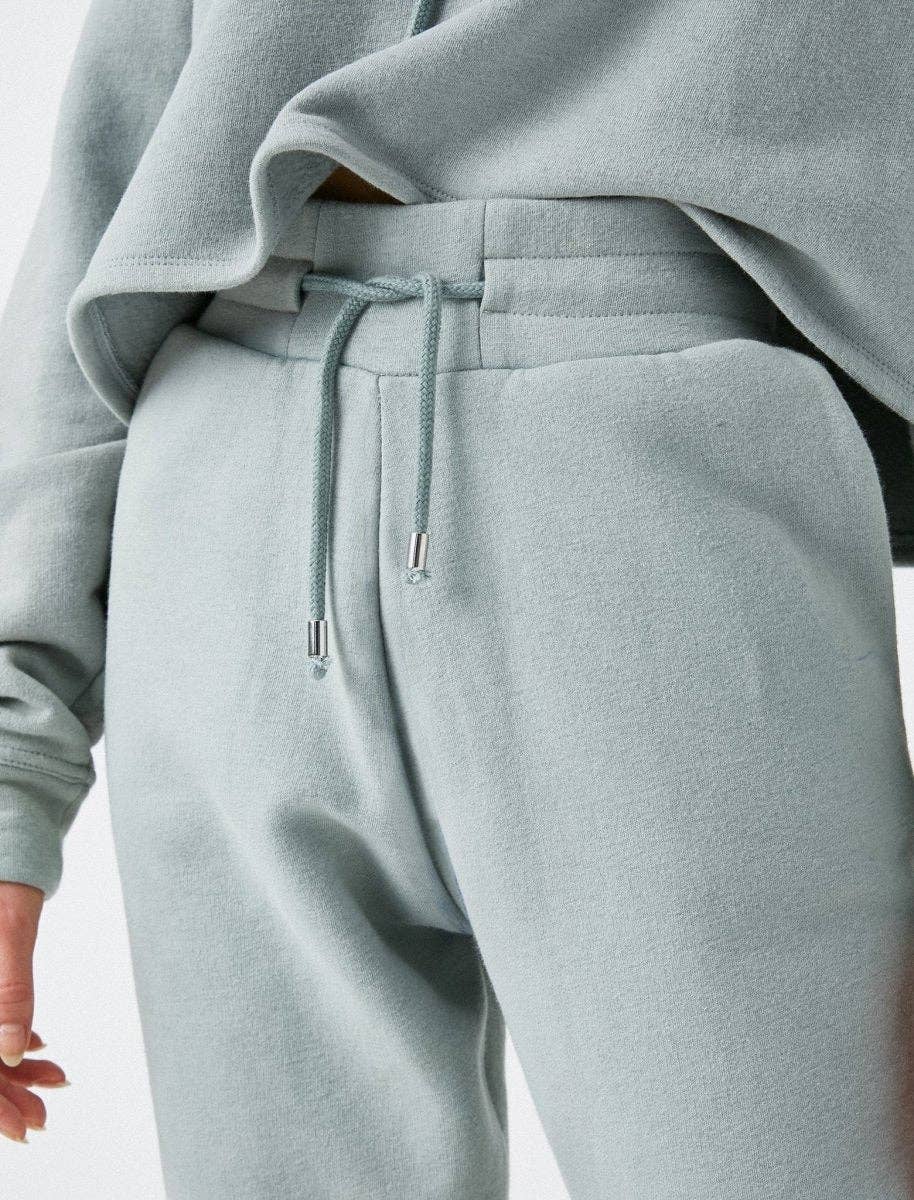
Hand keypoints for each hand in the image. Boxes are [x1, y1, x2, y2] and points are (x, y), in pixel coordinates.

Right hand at [0, 882, 67, 1141]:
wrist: (7, 852)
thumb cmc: (4, 884)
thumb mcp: (9, 936)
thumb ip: (9, 992)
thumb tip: (11, 1051)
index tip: (20, 1130)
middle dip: (4, 1095)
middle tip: (41, 1117)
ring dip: (13, 1071)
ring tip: (52, 1086)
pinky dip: (13, 1039)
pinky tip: (40, 1053)